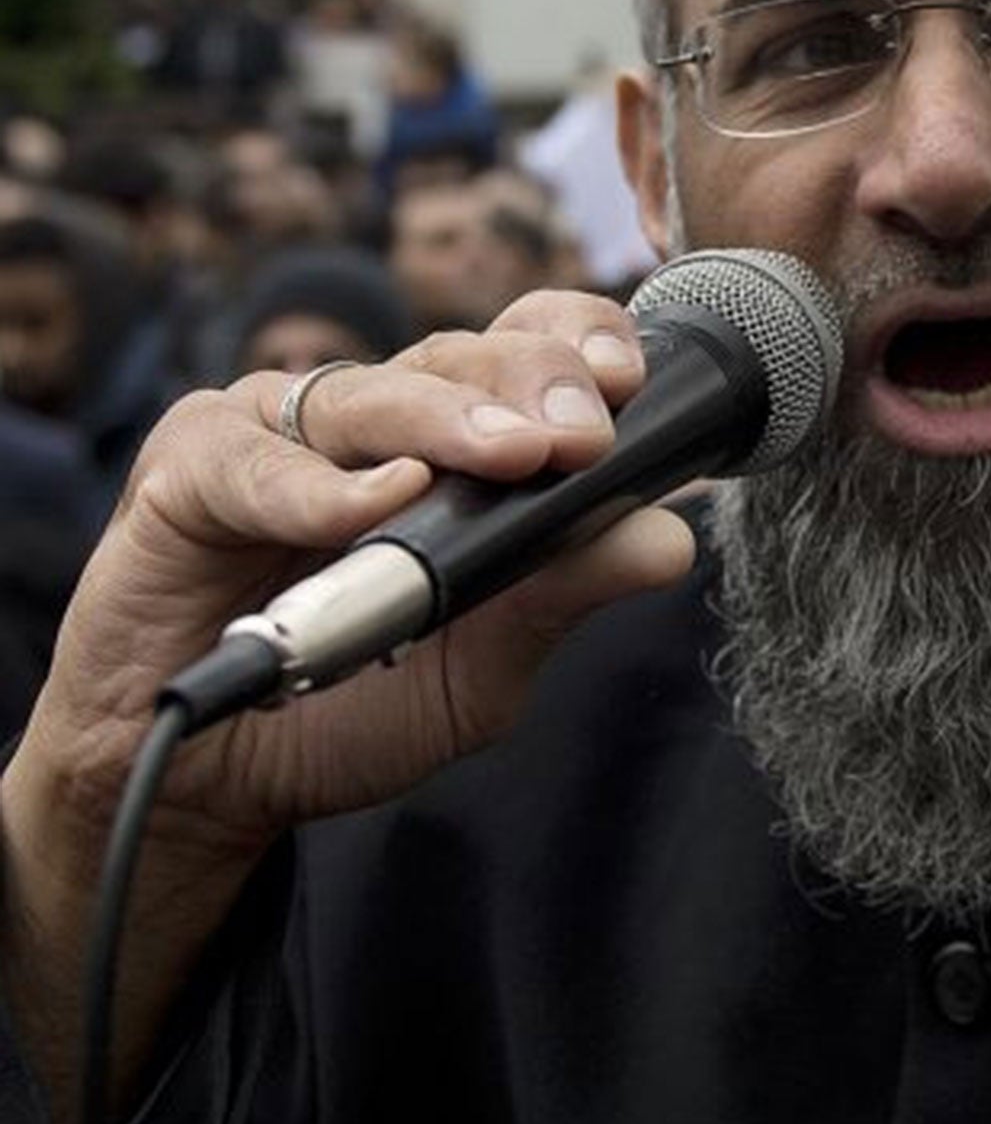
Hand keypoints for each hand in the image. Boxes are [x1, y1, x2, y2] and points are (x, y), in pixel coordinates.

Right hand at [0, 288, 696, 1115]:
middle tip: (582, 434)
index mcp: (456, 437)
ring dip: (447, 422)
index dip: (579, 345)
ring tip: (511, 453)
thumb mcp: (484, 667)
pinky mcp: (190, 468)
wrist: (212, 778)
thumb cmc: (351, 702)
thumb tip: (668, 541)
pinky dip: (318, 487)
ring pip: (373, 395)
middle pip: (463, 357)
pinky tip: (370, 502)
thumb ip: (562, 598)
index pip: (527, 348)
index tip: (630, 381)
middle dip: (534, 383)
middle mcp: (377, 415)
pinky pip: (257, 462)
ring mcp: (281, 431)